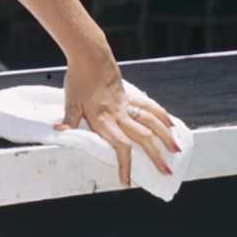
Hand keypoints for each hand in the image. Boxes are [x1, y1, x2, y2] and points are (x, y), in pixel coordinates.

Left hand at [55, 54, 180, 185]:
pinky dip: (162, 116)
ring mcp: (127, 105)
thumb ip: (69, 120)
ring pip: (152, 122)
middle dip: (155, 156)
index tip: (128, 181)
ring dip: (166, 137)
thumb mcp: (70, 102)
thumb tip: (59, 132)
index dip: (125, 164)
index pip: (120, 146)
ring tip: (177, 150)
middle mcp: (119, 114)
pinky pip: (150, 107)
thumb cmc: (78, 79)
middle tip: (166, 172)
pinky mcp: (130, 95)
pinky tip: (172, 124)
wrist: (91, 55)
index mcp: (104, 120)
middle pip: (143, 137)